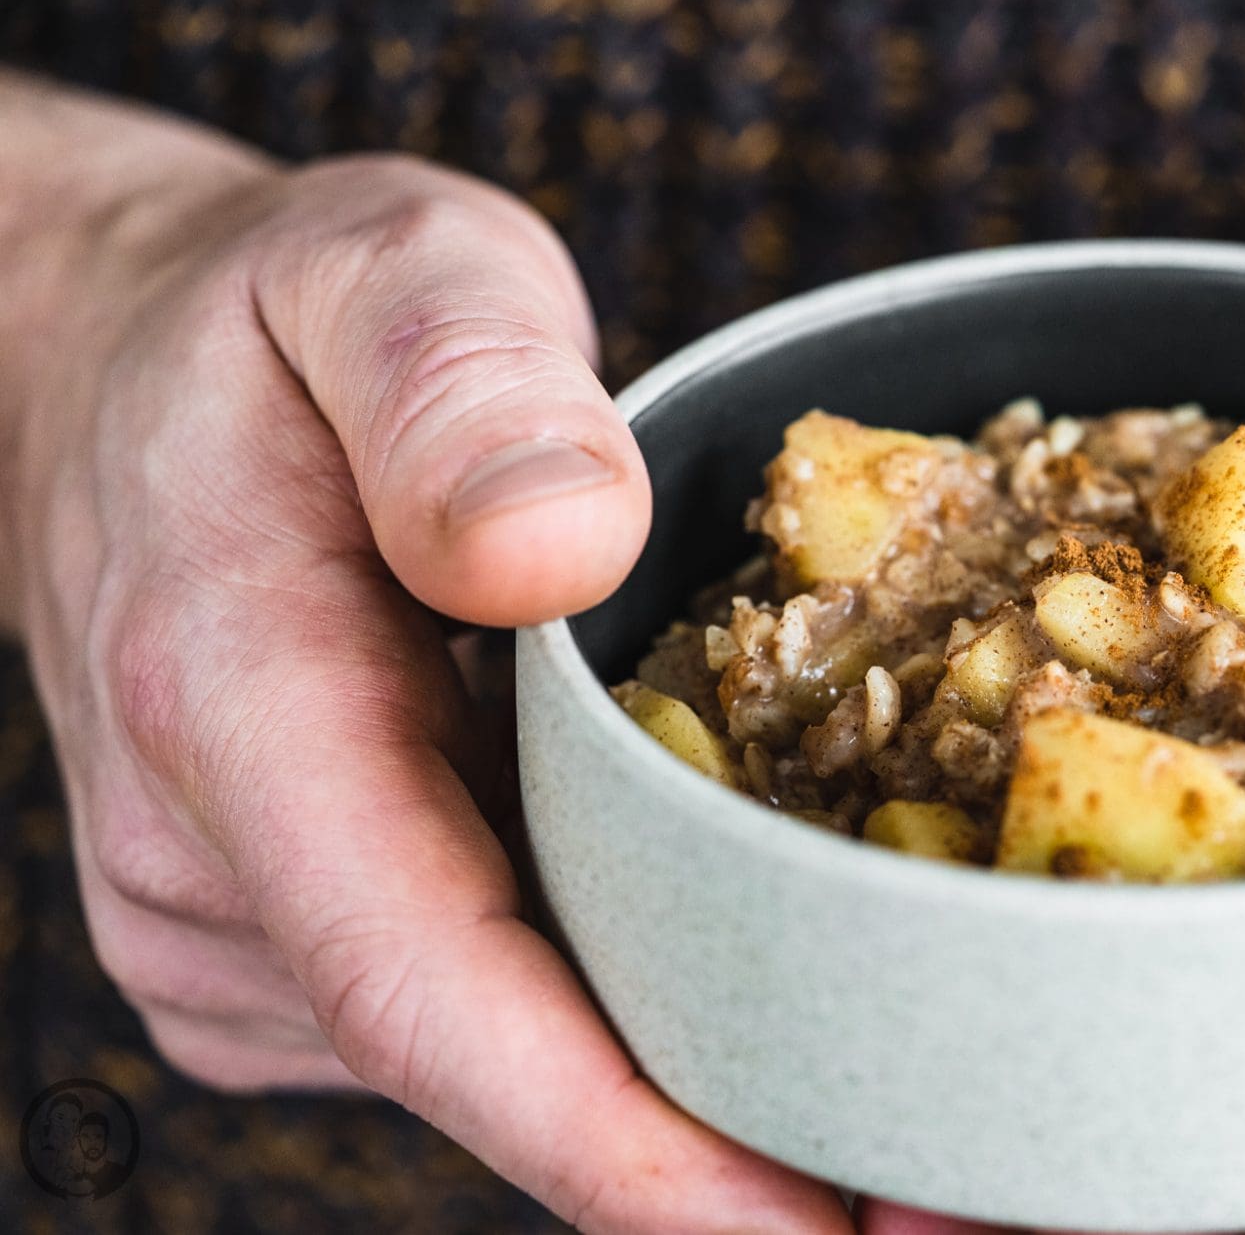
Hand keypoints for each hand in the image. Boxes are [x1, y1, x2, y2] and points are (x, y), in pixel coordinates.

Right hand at [0, 80, 849, 1232]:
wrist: (115, 374)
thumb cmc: (273, 317)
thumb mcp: (382, 270)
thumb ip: (460, 386)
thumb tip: (561, 547)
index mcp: (235, 702)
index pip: (428, 985)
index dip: (623, 1140)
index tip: (811, 1231)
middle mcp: (215, 863)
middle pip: (499, 1064)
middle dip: (726, 1155)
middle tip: (963, 1196)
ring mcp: (239, 922)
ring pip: (502, 1047)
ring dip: (693, 1076)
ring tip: (902, 1067)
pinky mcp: (286, 938)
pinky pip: (484, 1002)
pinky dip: (622, 1003)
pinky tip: (750, 952)